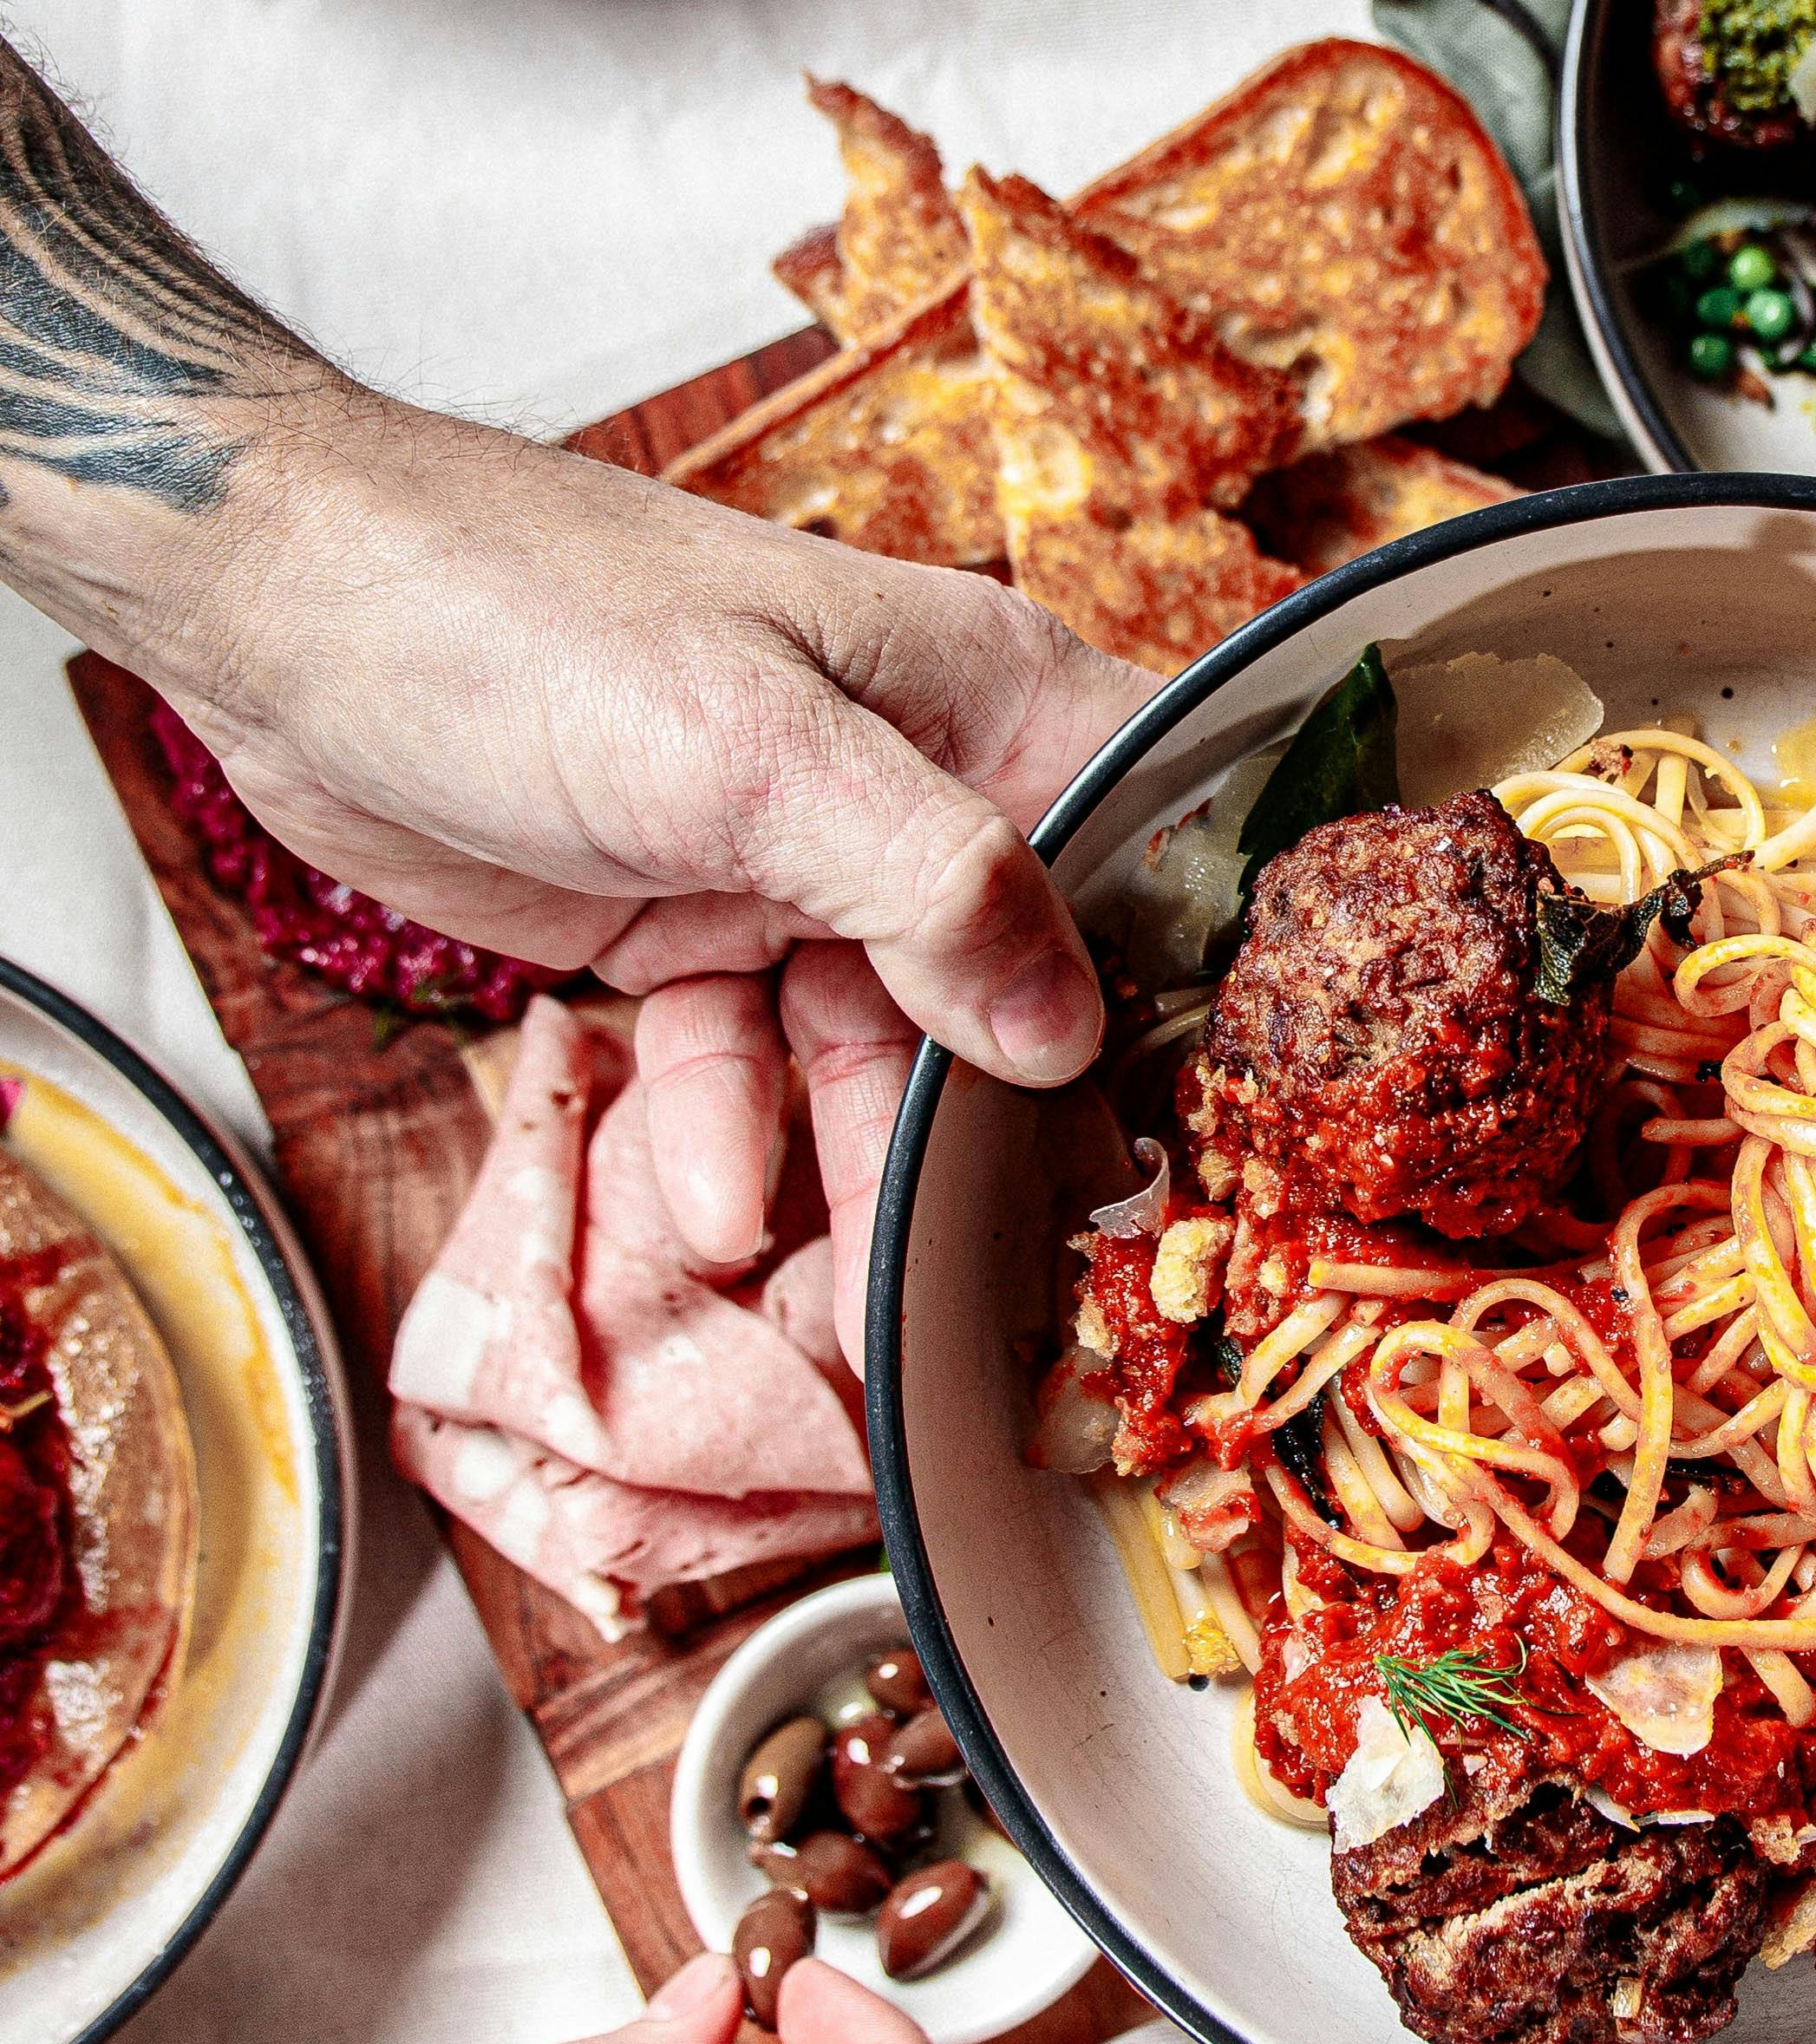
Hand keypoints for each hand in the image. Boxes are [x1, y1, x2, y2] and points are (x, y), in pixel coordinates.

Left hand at [173, 397, 1146, 1358]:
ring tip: (838, 1308)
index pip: (1149, 840)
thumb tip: (1063, 1024)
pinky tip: (703, 1204)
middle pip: (1017, 993)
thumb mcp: (751, 753)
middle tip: (999, 1293)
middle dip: (996, 1143)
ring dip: (851, 1176)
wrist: (275, 617)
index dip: (1185, 983)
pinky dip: (727, 1136)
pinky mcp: (696, 927)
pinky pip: (749, 1063)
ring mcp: (800, 863)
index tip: (1194, 1134)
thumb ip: (932, 885)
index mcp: (977, 695)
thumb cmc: (511, 617)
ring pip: (878, 1057)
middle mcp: (911, 782)